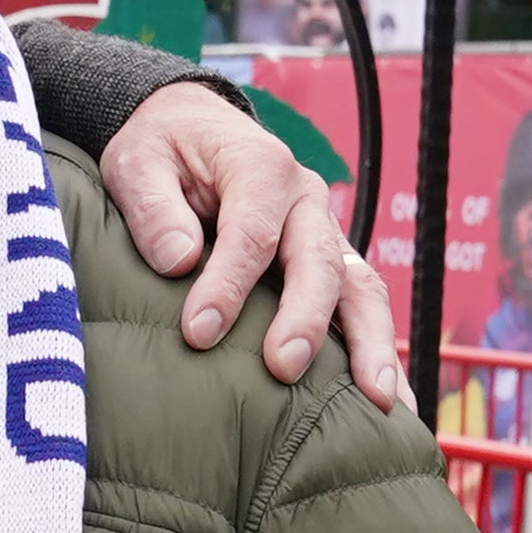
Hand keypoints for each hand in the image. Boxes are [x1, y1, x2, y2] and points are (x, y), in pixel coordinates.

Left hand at [99, 83, 405, 410]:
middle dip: (304, 318)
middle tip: (283, 367)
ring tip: (380, 401)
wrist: (190, 129)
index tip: (197, 333)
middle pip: (318, 262)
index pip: (251, 233)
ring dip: (372, 343)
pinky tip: (394, 403)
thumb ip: (153, 208)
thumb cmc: (161, 151)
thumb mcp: (138, 163)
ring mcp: (325, 233)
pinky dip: (377, 351)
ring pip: (360, 288)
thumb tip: (178, 259)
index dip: (227, 285)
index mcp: (261, 167)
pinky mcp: (330, 264)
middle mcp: (306, 199)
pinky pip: (361, 307)